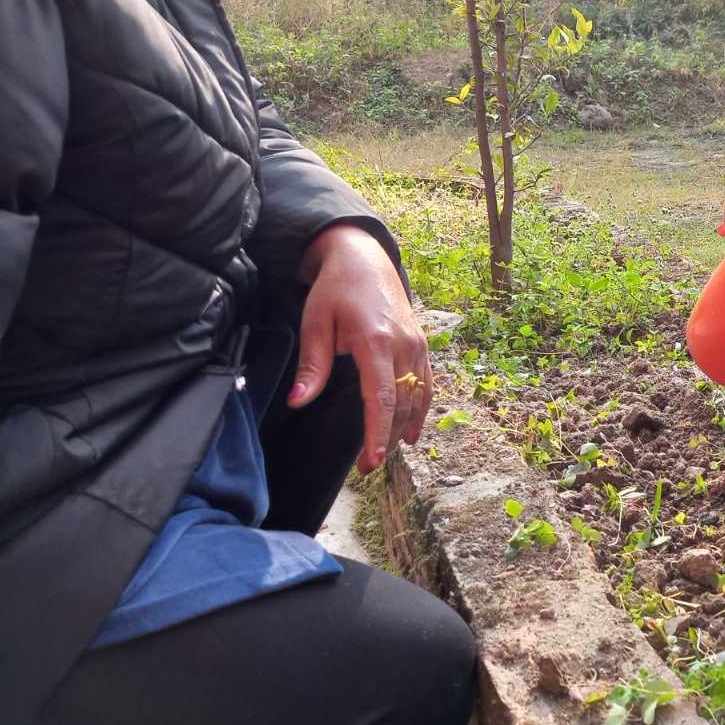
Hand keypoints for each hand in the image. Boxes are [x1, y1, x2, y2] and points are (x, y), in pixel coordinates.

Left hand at [289, 224, 430, 473]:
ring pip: (418, 396)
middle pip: (403, 403)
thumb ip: (311, 366)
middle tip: (368, 467)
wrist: (364, 258)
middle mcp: (403, 344)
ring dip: (404, 427)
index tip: (372, 461)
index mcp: (375, 341)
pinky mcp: (421, 343)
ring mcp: (417, 344)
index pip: (381, 397)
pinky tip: (410, 431)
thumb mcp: (315, 323)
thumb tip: (298, 403)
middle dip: (388, 437)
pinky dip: (420, 409)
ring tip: (386, 452)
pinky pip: (426, 383)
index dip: (378, 432)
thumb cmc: (334, 290)